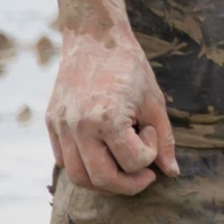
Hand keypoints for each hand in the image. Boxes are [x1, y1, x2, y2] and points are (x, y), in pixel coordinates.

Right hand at [47, 29, 177, 194]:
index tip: (150, 134)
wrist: (94, 39)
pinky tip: (103, 155)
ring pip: (77, 176)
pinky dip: (84, 167)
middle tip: (144, 176)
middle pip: (100, 179)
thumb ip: (164, 139)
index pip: (132, 161)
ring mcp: (61, 127)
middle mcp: (78, 127)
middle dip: (127, 185)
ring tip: (124, 171)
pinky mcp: (51, 124)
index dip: (150, 156)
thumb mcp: (155, 101)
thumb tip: (172, 173)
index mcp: (107, 118)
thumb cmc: (130, 68)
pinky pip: (63, 161)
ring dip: (103, 182)